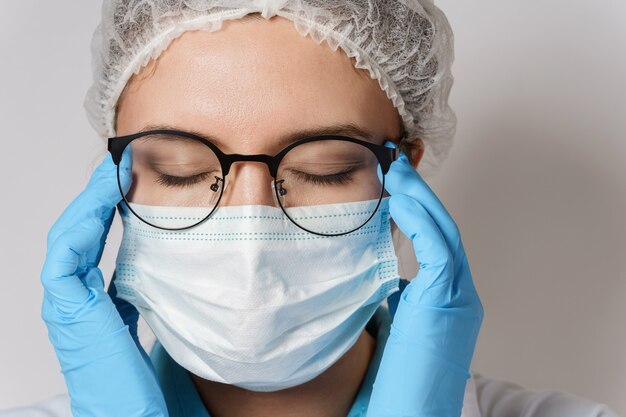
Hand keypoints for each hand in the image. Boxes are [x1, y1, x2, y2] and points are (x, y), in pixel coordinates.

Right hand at [40, 147, 168, 416]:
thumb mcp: (161, 328)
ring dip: (89, 203)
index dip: (109, 212)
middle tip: (121, 168)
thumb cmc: (152, 388)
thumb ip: (162, 301)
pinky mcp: (70, 313)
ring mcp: (70, 308)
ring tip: (111, 174)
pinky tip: (103, 201)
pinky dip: (81, 225)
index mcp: (98, 306)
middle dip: (98, 199)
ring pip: (70, 239)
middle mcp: (79, 303)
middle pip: (81, 235)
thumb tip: (189, 273)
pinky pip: (66, 258)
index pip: (97, 246)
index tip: (132, 185)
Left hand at [369, 143, 483, 416]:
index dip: (414, 208)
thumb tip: (371, 273)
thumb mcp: (391, 322)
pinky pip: (438, 249)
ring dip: (419, 199)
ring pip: (444, 232)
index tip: (391, 184)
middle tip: (394, 164)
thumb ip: (389, 295)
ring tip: (395, 172)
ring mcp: (459, 296)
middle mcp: (458, 292)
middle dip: (418, 194)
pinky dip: (420, 220)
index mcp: (444, 296)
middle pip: (441, 228)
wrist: (407, 413)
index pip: (432, 239)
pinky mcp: (450, 300)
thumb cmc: (396, 378)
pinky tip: (398, 200)